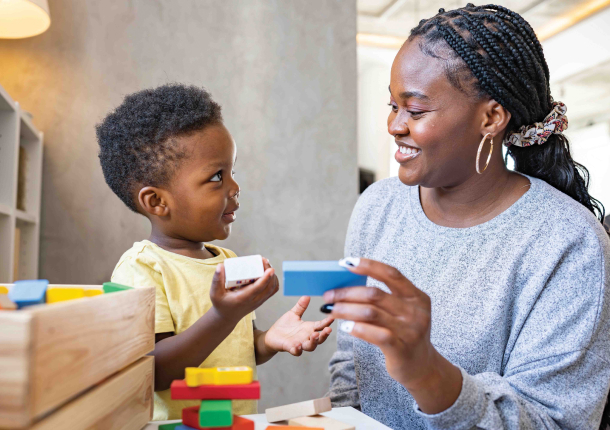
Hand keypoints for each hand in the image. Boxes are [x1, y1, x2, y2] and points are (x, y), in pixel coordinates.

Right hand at [210, 258, 278, 323]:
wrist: (227, 317)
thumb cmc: (221, 303)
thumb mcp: (215, 293)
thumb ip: (217, 280)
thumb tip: (221, 265)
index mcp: (243, 298)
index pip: (258, 288)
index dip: (266, 278)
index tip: (270, 268)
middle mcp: (254, 301)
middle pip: (269, 287)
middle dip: (270, 273)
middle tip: (264, 260)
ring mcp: (260, 301)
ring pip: (273, 288)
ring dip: (272, 276)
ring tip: (265, 264)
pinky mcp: (262, 300)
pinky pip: (272, 290)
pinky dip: (274, 281)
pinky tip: (268, 272)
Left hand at [264, 296, 333, 355]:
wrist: (272, 336)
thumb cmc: (285, 326)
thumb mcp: (293, 314)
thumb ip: (301, 307)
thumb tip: (307, 296)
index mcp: (309, 328)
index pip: (320, 325)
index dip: (327, 322)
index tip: (332, 317)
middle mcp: (306, 337)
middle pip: (320, 339)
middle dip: (324, 335)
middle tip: (328, 329)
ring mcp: (299, 343)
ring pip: (310, 346)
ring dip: (314, 342)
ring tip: (315, 335)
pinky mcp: (290, 348)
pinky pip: (296, 351)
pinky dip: (298, 349)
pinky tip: (298, 345)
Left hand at [323, 258, 461, 412]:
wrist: (422, 368)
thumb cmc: (405, 335)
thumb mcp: (402, 313)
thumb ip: (383, 300)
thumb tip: (347, 286)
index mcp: (417, 297)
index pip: (391, 274)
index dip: (368, 265)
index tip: (346, 262)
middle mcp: (416, 311)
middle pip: (375, 294)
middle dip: (347, 292)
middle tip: (328, 295)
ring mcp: (410, 330)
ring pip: (371, 312)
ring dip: (346, 309)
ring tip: (331, 309)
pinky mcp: (402, 348)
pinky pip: (375, 334)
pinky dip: (357, 328)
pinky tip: (345, 327)